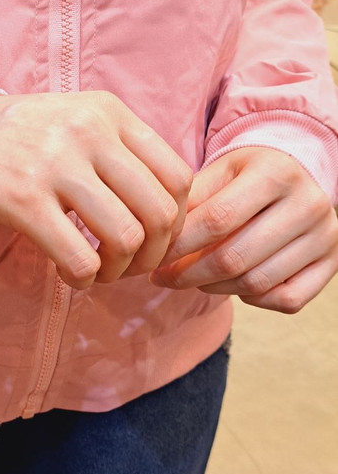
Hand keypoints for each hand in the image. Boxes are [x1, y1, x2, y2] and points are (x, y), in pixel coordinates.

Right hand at [0, 91, 191, 288]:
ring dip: (121, 270)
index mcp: (108, 111)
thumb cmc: (19, 138)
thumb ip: (121, 150)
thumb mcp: (75, 120)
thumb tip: (169, 208)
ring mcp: (54, 164)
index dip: (177, 220)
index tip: (155, 239)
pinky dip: (85, 279)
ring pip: (126, 237)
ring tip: (101, 272)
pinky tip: (72, 276)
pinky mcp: (22, 199)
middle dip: (155, 254)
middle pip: (160, 211)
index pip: (178, 175)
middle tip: (133, 266)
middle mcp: (88, 131)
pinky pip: (78, 258)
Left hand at [150, 147, 337, 312]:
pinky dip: (252, 300)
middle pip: (236, 257)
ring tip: (189, 278)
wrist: (292, 173)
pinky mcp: (332, 264)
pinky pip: (286, 300)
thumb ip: (188, 202)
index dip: (180, 245)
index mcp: (275, 173)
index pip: (218, 219)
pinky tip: (231, 284)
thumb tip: (156, 240)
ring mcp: (325, 236)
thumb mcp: (216, 173)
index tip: (154, 258)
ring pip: (258, 283)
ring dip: (214, 288)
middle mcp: (308, 204)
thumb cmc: (243, 176)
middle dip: (189, 275)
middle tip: (162, 278)